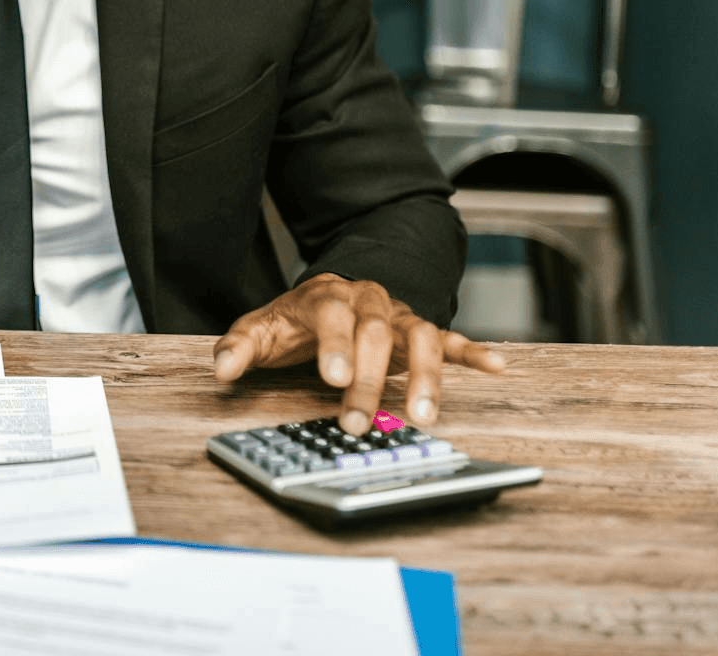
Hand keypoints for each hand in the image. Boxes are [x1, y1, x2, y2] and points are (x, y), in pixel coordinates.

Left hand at [210, 274, 505, 434]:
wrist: (329, 296)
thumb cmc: (294, 321)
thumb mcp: (259, 330)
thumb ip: (238, 348)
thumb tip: (221, 370)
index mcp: (326, 296)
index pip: (333, 316)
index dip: (335, 345)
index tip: (332, 378)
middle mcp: (368, 301)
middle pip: (375, 334)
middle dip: (368, 379)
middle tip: (355, 421)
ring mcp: (397, 317)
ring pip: (419, 338)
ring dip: (423, 377)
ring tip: (422, 416)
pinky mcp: (420, 332)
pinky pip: (450, 340)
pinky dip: (472, 352)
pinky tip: (496, 366)